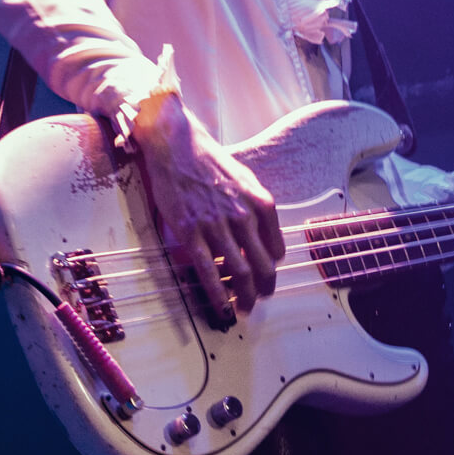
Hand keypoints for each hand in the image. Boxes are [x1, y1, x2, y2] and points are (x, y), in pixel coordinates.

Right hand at [131, 93, 283, 325]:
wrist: (177, 145)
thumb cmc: (210, 161)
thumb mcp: (245, 180)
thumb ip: (257, 209)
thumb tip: (262, 239)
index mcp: (261, 203)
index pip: (276, 249)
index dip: (272, 269)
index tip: (265, 278)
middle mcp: (244, 216)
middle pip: (263, 266)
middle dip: (264, 290)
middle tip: (258, 301)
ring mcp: (217, 225)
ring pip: (240, 272)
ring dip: (245, 297)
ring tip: (243, 309)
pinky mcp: (191, 232)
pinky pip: (208, 270)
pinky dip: (218, 294)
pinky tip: (222, 307)